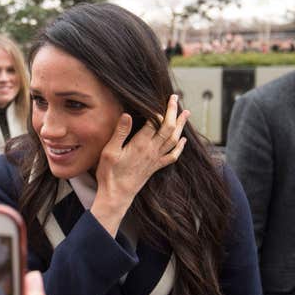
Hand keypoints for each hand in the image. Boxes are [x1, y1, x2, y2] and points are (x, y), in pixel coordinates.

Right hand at [92, 94, 188, 235]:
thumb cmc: (110, 174)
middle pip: (168, 128)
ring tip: (185, 114)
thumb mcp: (109, 151)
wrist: (117, 195)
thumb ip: (120, 133)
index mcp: (140, 144)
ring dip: (180, 126)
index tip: (161, 98)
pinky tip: (183, 141)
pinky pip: (172, 156)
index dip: (159, 109)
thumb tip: (127, 115)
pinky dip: (180, 147)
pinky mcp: (155, 167)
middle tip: (175, 98)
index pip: (155, 122)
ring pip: (173, 140)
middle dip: (173, 111)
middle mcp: (151, 150)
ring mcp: (155, 159)